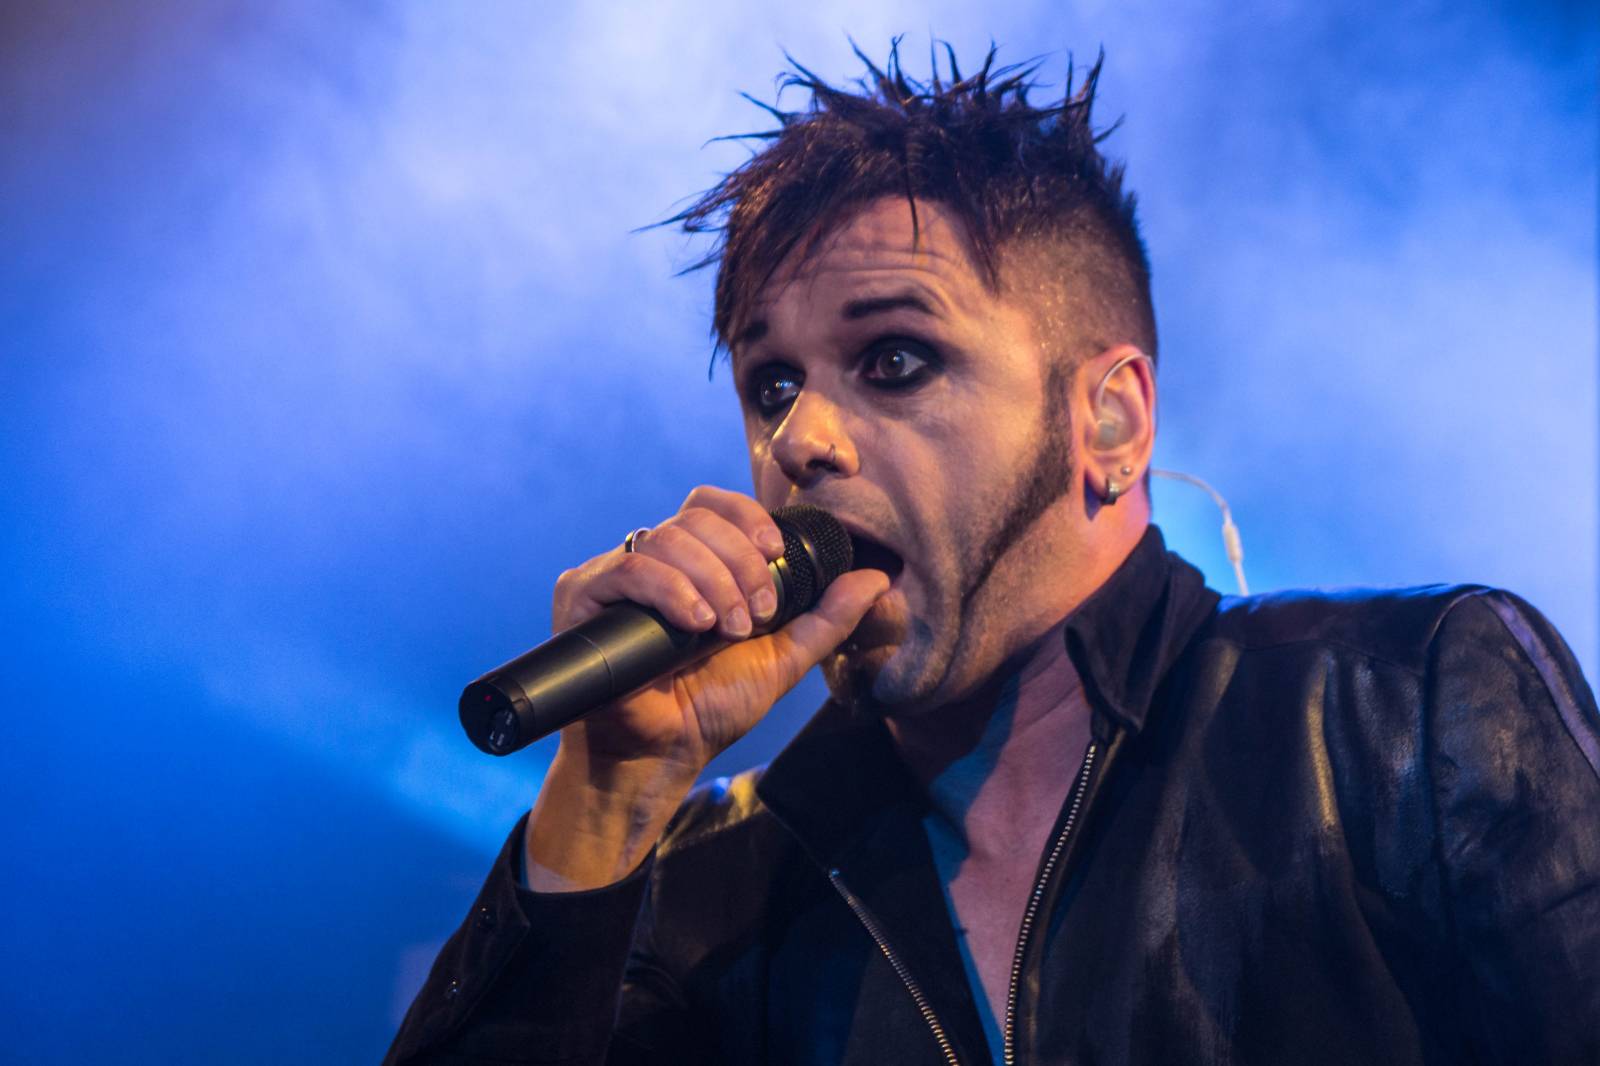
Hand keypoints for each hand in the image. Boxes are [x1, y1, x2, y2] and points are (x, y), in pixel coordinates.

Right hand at [550, 485, 888, 777]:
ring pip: (666, 539)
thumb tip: (877, 577)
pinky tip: (695, 623)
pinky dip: (671, 590)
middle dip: (738, 562)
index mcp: (690, 562)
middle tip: (755, 615)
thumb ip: (828, 618)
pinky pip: (627, 568)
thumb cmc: (711, 707)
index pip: (713, 505)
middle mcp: (648, 559)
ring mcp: (612, 575)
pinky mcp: (582, 598)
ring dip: (711, 580)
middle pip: (694, 518)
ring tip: (727, 629)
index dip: (746, 518)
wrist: (661, 757)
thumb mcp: (782, 658)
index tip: (774, 555)